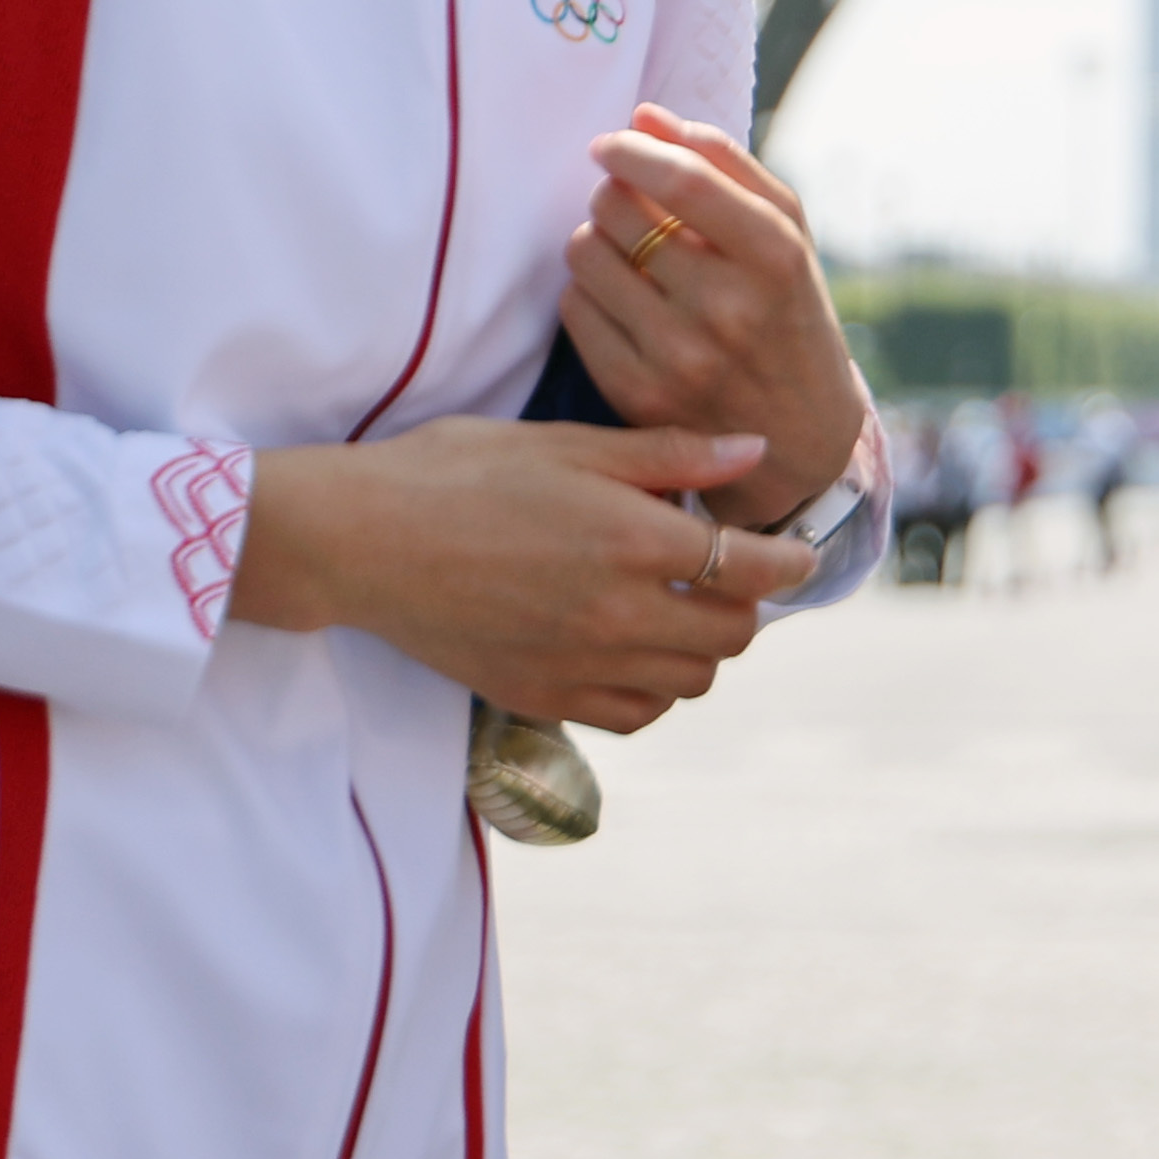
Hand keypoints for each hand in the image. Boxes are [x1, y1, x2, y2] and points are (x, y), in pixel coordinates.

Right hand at [230, 420, 812, 732]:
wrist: (362, 540)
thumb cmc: (459, 472)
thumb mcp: (569, 444)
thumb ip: (670, 457)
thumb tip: (754, 449)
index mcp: (632, 541)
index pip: (752, 570)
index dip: (789, 563)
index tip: (795, 553)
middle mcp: (617, 615)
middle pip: (731, 637)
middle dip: (745, 605)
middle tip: (726, 573)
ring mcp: (578, 665)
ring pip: (689, 684)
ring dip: (702, 649)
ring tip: (678, 608)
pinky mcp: (541, 698)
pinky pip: (633, 714)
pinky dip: (653, 689)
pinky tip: (633, 648)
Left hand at [558, 107, 868, 528]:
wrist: (800, 439)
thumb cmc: (788, 314)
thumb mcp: (787, 235)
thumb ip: (726, 164)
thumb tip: (646, 116)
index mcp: (775, 257)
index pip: (684, 180)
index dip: (633, 150)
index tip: (610, 143)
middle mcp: (727, 307)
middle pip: (621, 210)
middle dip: (613, 192)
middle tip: (627, 204)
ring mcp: (679, 356)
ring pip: (586, 255)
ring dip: (594, 238)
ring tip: (625, 253)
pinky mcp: (636, 393)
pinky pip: (574, 308)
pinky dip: (586, 290)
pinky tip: (618, 298)